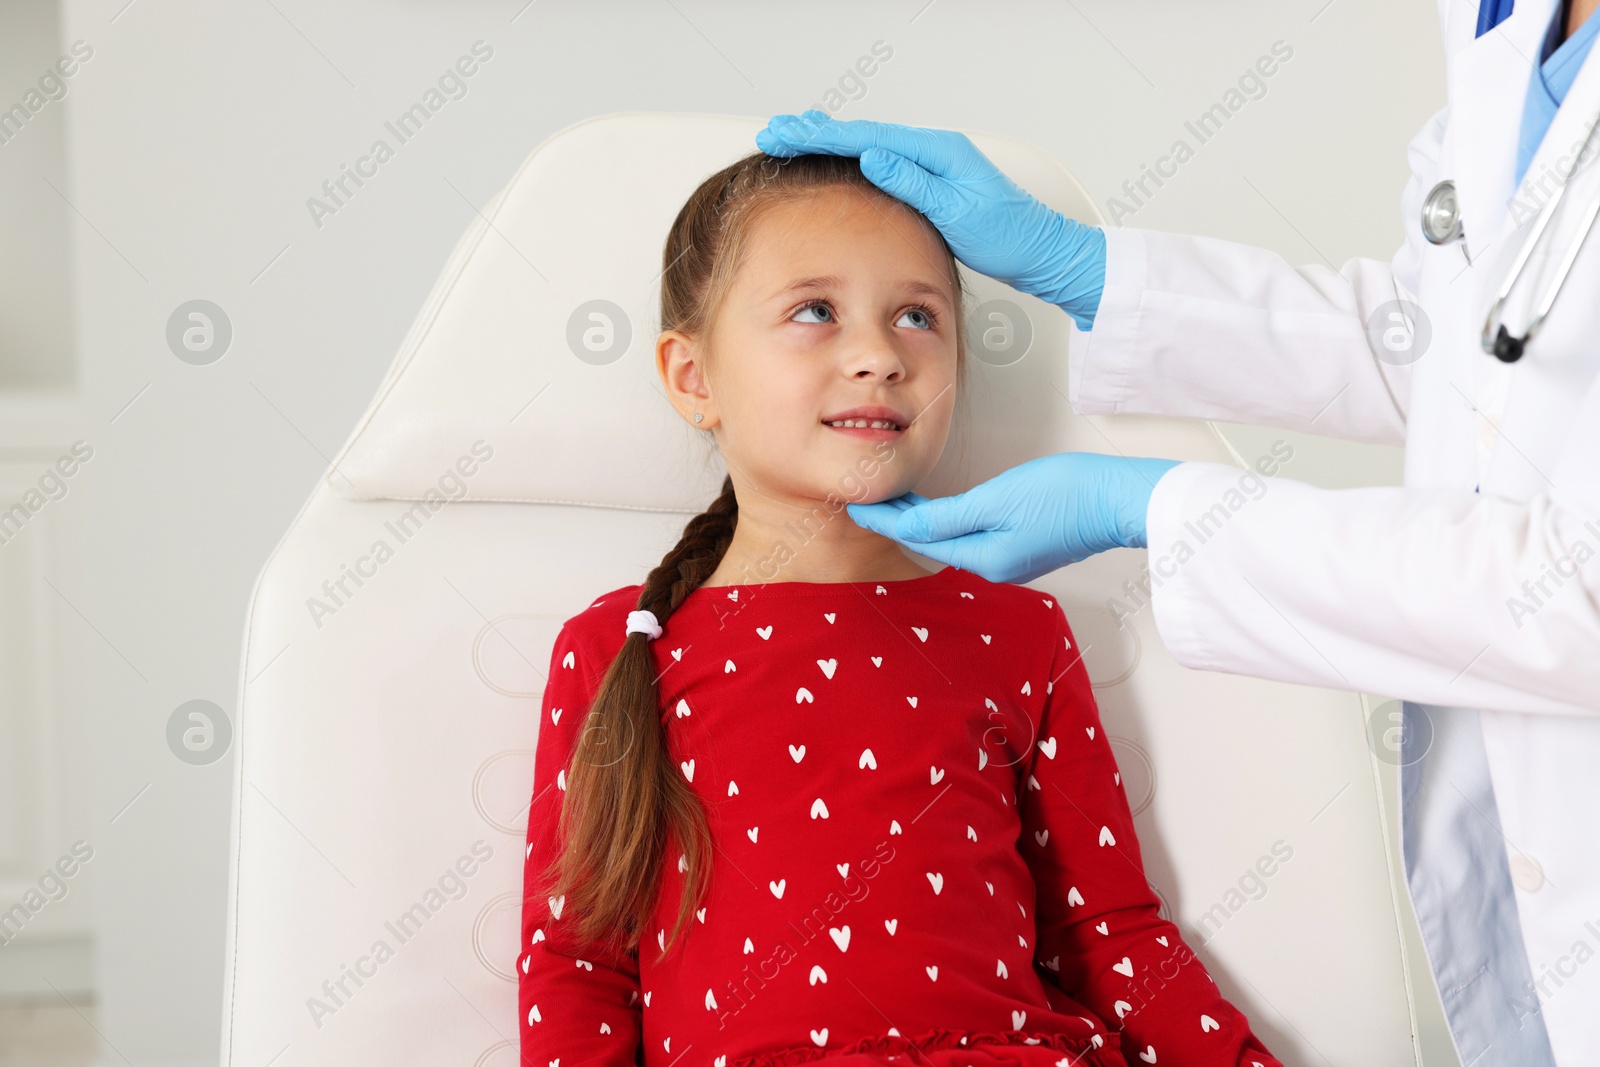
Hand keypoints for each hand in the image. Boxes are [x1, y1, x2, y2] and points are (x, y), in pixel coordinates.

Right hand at [756, 111, 1106, 329]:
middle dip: (816, 133)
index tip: (787, 134)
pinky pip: (883, 164)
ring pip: (870, 146)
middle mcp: (934, 152)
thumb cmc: (1011, 235)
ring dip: (830, 143)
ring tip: (793, 138)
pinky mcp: (933, 185)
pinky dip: (853, 159)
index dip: (822, 136)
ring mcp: (933, 168)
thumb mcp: (957, 212)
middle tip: (775, 132)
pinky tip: (839, 161)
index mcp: (937, 152)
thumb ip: (913, 183)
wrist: (1043, 252)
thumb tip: (873, 155)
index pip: (867, 137)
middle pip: (863, 135)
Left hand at [846, 453, 1181, 583]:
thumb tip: (910, 525)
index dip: (885, 519)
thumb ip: (950, 516)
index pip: (919, 538)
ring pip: (953, 538)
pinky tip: (942, 507)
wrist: (1119, 499)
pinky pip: (974, 535)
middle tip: (869, 497)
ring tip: (896, 500)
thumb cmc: (1067, 495)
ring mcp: (1012, 559)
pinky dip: (950, 520)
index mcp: (983, 559)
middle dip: (899, 521)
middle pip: (933, 541)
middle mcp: (995, 567)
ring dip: (923, 520)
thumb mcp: (997, 500)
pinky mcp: (1026, 545)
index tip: (856, 504)